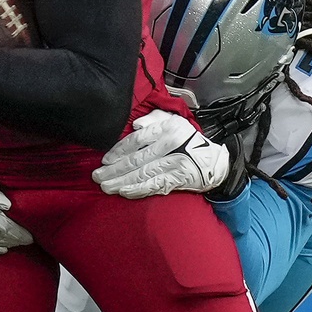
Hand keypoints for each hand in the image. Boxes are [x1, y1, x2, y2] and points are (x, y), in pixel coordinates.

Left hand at [93, 110, 230, 198]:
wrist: (214, 161)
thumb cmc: (188, 140)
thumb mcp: (173, 121)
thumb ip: (153, 119)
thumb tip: (135, 125)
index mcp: (167, 129)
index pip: (136, 141)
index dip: (118, 151)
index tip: (105, 160)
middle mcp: (171, 145)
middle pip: (136, 159)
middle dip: (114, 170)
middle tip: (97, 176)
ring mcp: (174, 163)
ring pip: (142, 174)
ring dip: (120, 182)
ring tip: (105, 186)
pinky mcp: (178, 179)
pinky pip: (153, 185)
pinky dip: (137, 189)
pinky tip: (124, 192)